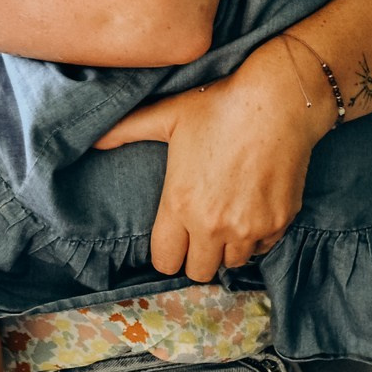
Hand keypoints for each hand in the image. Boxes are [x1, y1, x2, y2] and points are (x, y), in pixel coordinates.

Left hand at [95, 37, 331, 281]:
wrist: (278, 100)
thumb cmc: (220, 104)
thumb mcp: (168, 115)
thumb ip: (127, 130)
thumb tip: (92, 138)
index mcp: (180, 204)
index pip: (165, 261)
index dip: (168, 252)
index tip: (174, 239)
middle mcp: (212, 225)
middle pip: (198, 272)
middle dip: (196, 256)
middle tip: (201, 231)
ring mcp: (248, 228)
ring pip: (232, 263)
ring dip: (228, 248)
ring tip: (228, 218)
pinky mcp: (278, 223)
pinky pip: (263, 248)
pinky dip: (257, 237)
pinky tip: (253, 208)